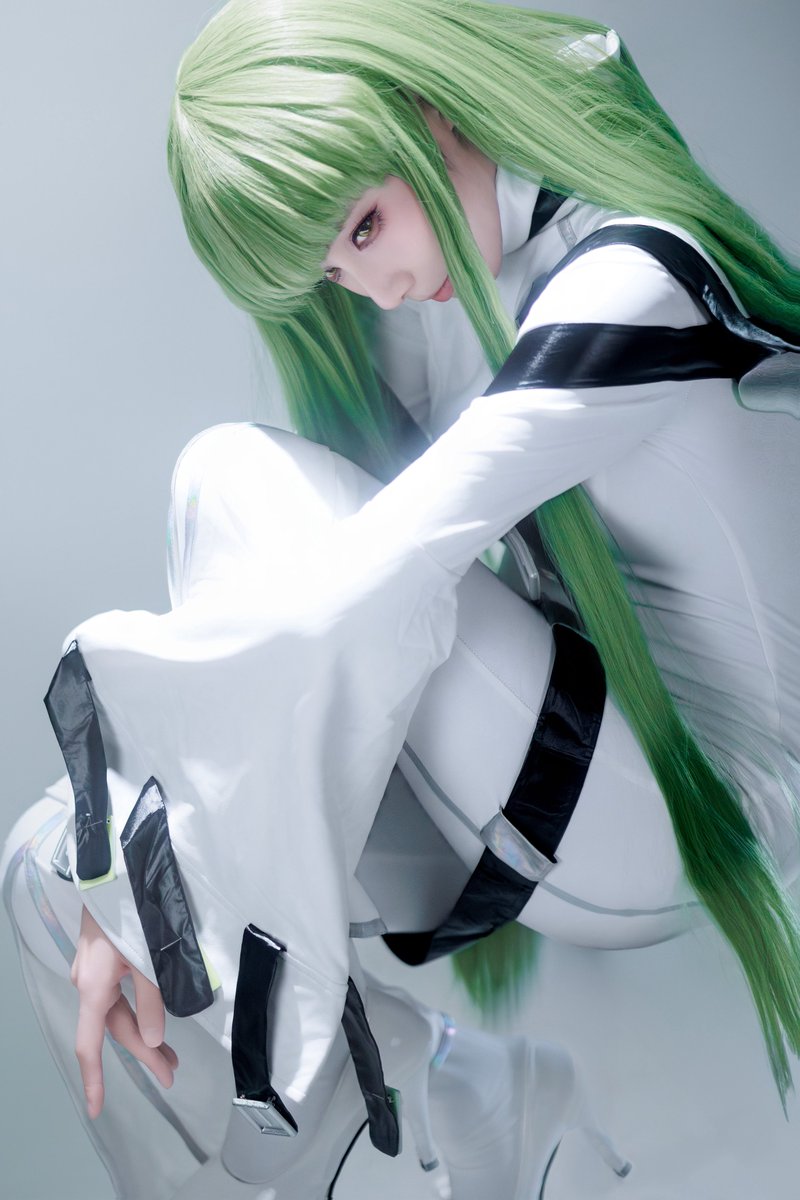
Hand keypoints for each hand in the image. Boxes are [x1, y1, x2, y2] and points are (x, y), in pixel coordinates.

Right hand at [71, 905, 177, 1117]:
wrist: (115, 869)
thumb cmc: (130, 911)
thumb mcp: (146, 959)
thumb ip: (152, 1002)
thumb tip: (153, 1040)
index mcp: (93, 986)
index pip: (90, 1045)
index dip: (94, 1079)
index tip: (96, 1108)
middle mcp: (87, 981)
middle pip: (114, 1029)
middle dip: (144, 1052)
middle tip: (172, 1072)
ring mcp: (91, 968)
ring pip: (118, 1011)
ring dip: (143, 1032)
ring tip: (169, 1054)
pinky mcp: (101, 956)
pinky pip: (117, 994)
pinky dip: (136, 1009)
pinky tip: (152, 1017)